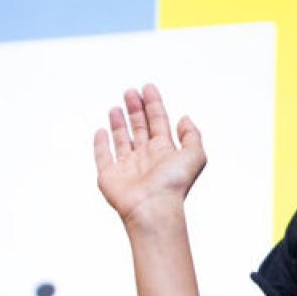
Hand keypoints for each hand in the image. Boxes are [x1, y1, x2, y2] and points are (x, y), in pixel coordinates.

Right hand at [93, 84, 205, 226]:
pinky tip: (101, 131)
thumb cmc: (174, 184)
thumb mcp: (195, 155)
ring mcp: (128, 167)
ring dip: (119, 122)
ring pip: (122, 139)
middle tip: (131, 92)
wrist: (153, 207)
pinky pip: (103, 157)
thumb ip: (192, 135)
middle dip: (136, 109)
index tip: (148, 88)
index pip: (159, 122)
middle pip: (141, 128)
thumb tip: (184, 118)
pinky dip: (101, 144)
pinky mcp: (109, 176)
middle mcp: (147, 158)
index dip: (154, 104)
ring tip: (117, 106)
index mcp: (165, 152)